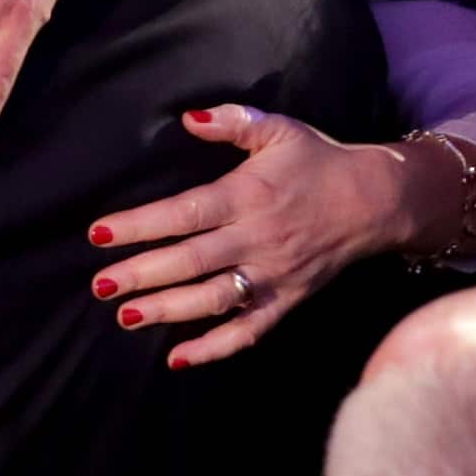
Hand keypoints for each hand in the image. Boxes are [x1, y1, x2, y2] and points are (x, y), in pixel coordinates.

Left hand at [88, 106, 410, 367]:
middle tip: (100, 286)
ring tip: (126, 316)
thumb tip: (188, 117)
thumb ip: (232, 120)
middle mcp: (257, 239)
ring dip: (169, 311)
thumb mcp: (278, 129)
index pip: (184, 213)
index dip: (140, 224)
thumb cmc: (317, 161)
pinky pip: (249, 332)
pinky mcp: (287, 301)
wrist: (376, 201)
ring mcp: (273, 275)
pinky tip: (178, 358)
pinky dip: (215, 348)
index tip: (99, 234)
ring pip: (215, 299)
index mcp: (248, 195)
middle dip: (142, 274)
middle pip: (191, 261)